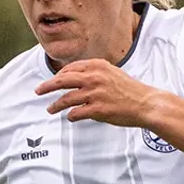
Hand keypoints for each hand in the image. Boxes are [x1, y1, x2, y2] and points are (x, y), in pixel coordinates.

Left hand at [36, 60, 163, 126]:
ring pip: (66, 99)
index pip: (71, 69)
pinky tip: (70, 117)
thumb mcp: (112, 73)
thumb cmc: (130, 90)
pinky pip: (76, 113)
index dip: (59, 76)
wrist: (146, 104)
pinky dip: (71, 115)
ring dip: (55, 105)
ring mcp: (95, 94)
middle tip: (37, 91)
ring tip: (50, 109)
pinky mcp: (98, 110)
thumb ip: (94, 73)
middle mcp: (95, 77)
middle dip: (47, 86)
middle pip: (63, 80)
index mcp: (98, 66)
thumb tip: (74, 78)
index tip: (52, 82)